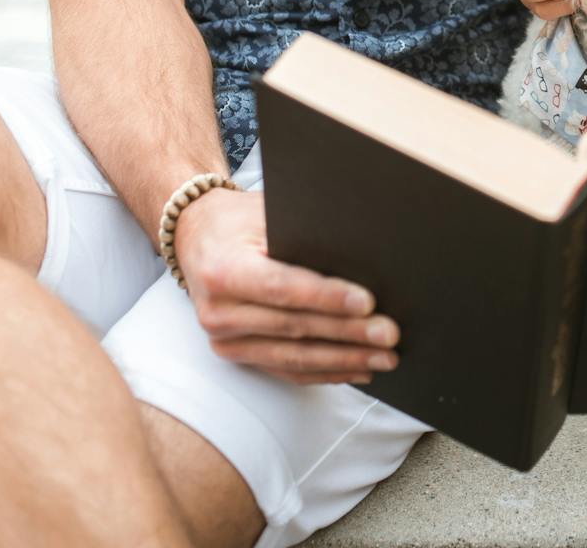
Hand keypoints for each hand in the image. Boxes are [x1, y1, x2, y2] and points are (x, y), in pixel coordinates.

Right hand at [172, 188, 401, 385]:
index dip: (326, 298)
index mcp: (224, 270)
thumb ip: (304, 234)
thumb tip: (362, 252)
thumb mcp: (266, 213)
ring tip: (384, 357)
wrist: (197, 238)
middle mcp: (219, 311)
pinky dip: (325, 372)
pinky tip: (358, 368)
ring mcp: (225, 338)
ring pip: (293, 357)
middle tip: (389, 335)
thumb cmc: (240, 220)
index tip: (368, 303)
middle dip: (347, 334)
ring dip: (343, 360)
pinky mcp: (235, 353)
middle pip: (294, 328)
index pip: (283, 288)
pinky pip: (285, 369)